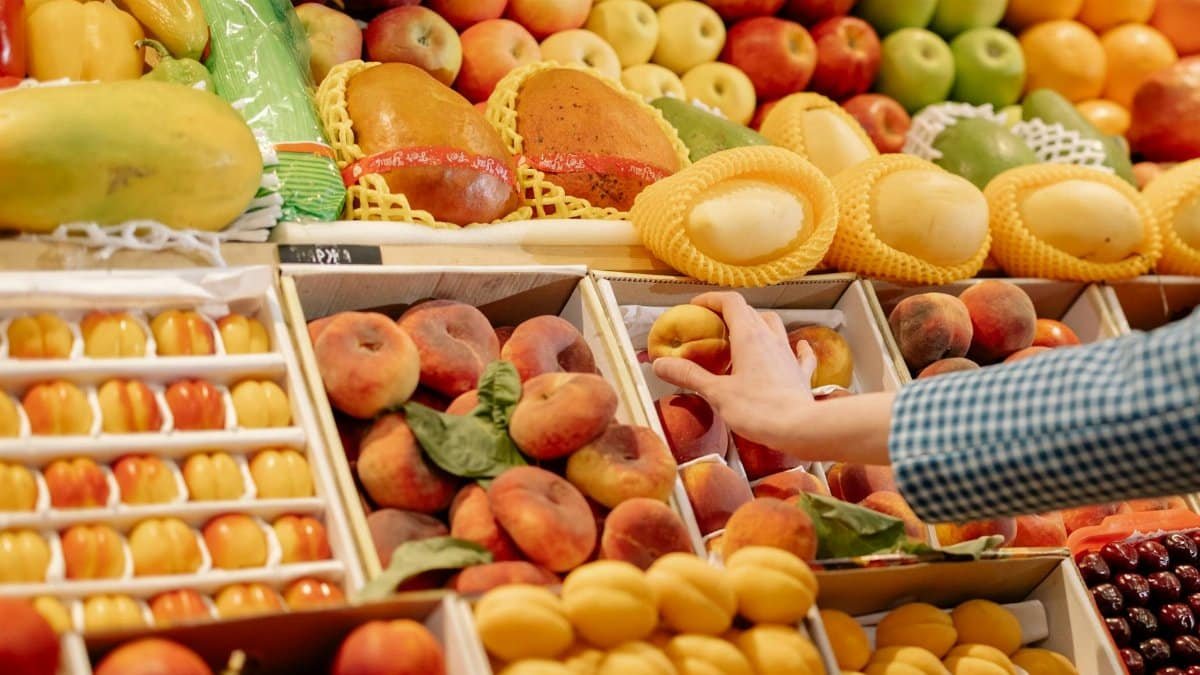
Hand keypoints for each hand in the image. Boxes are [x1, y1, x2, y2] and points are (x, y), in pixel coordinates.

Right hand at [652, 292, 817, 453]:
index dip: (712, 299)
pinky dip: (795, 346)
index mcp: (749, 336)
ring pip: (774, 326)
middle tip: (712, 326)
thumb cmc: (758, 410)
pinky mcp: (799, 373)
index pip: (731, 302)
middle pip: (750, 312)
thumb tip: (661, 363)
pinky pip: (800, 352)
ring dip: (759, 324)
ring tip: (745, 334)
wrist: (800, 429)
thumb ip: (689, 375)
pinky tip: (797, 346)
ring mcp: (788, 354)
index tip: (697, 307)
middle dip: (729, 313)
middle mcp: (770, 338)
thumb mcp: (716, 393)